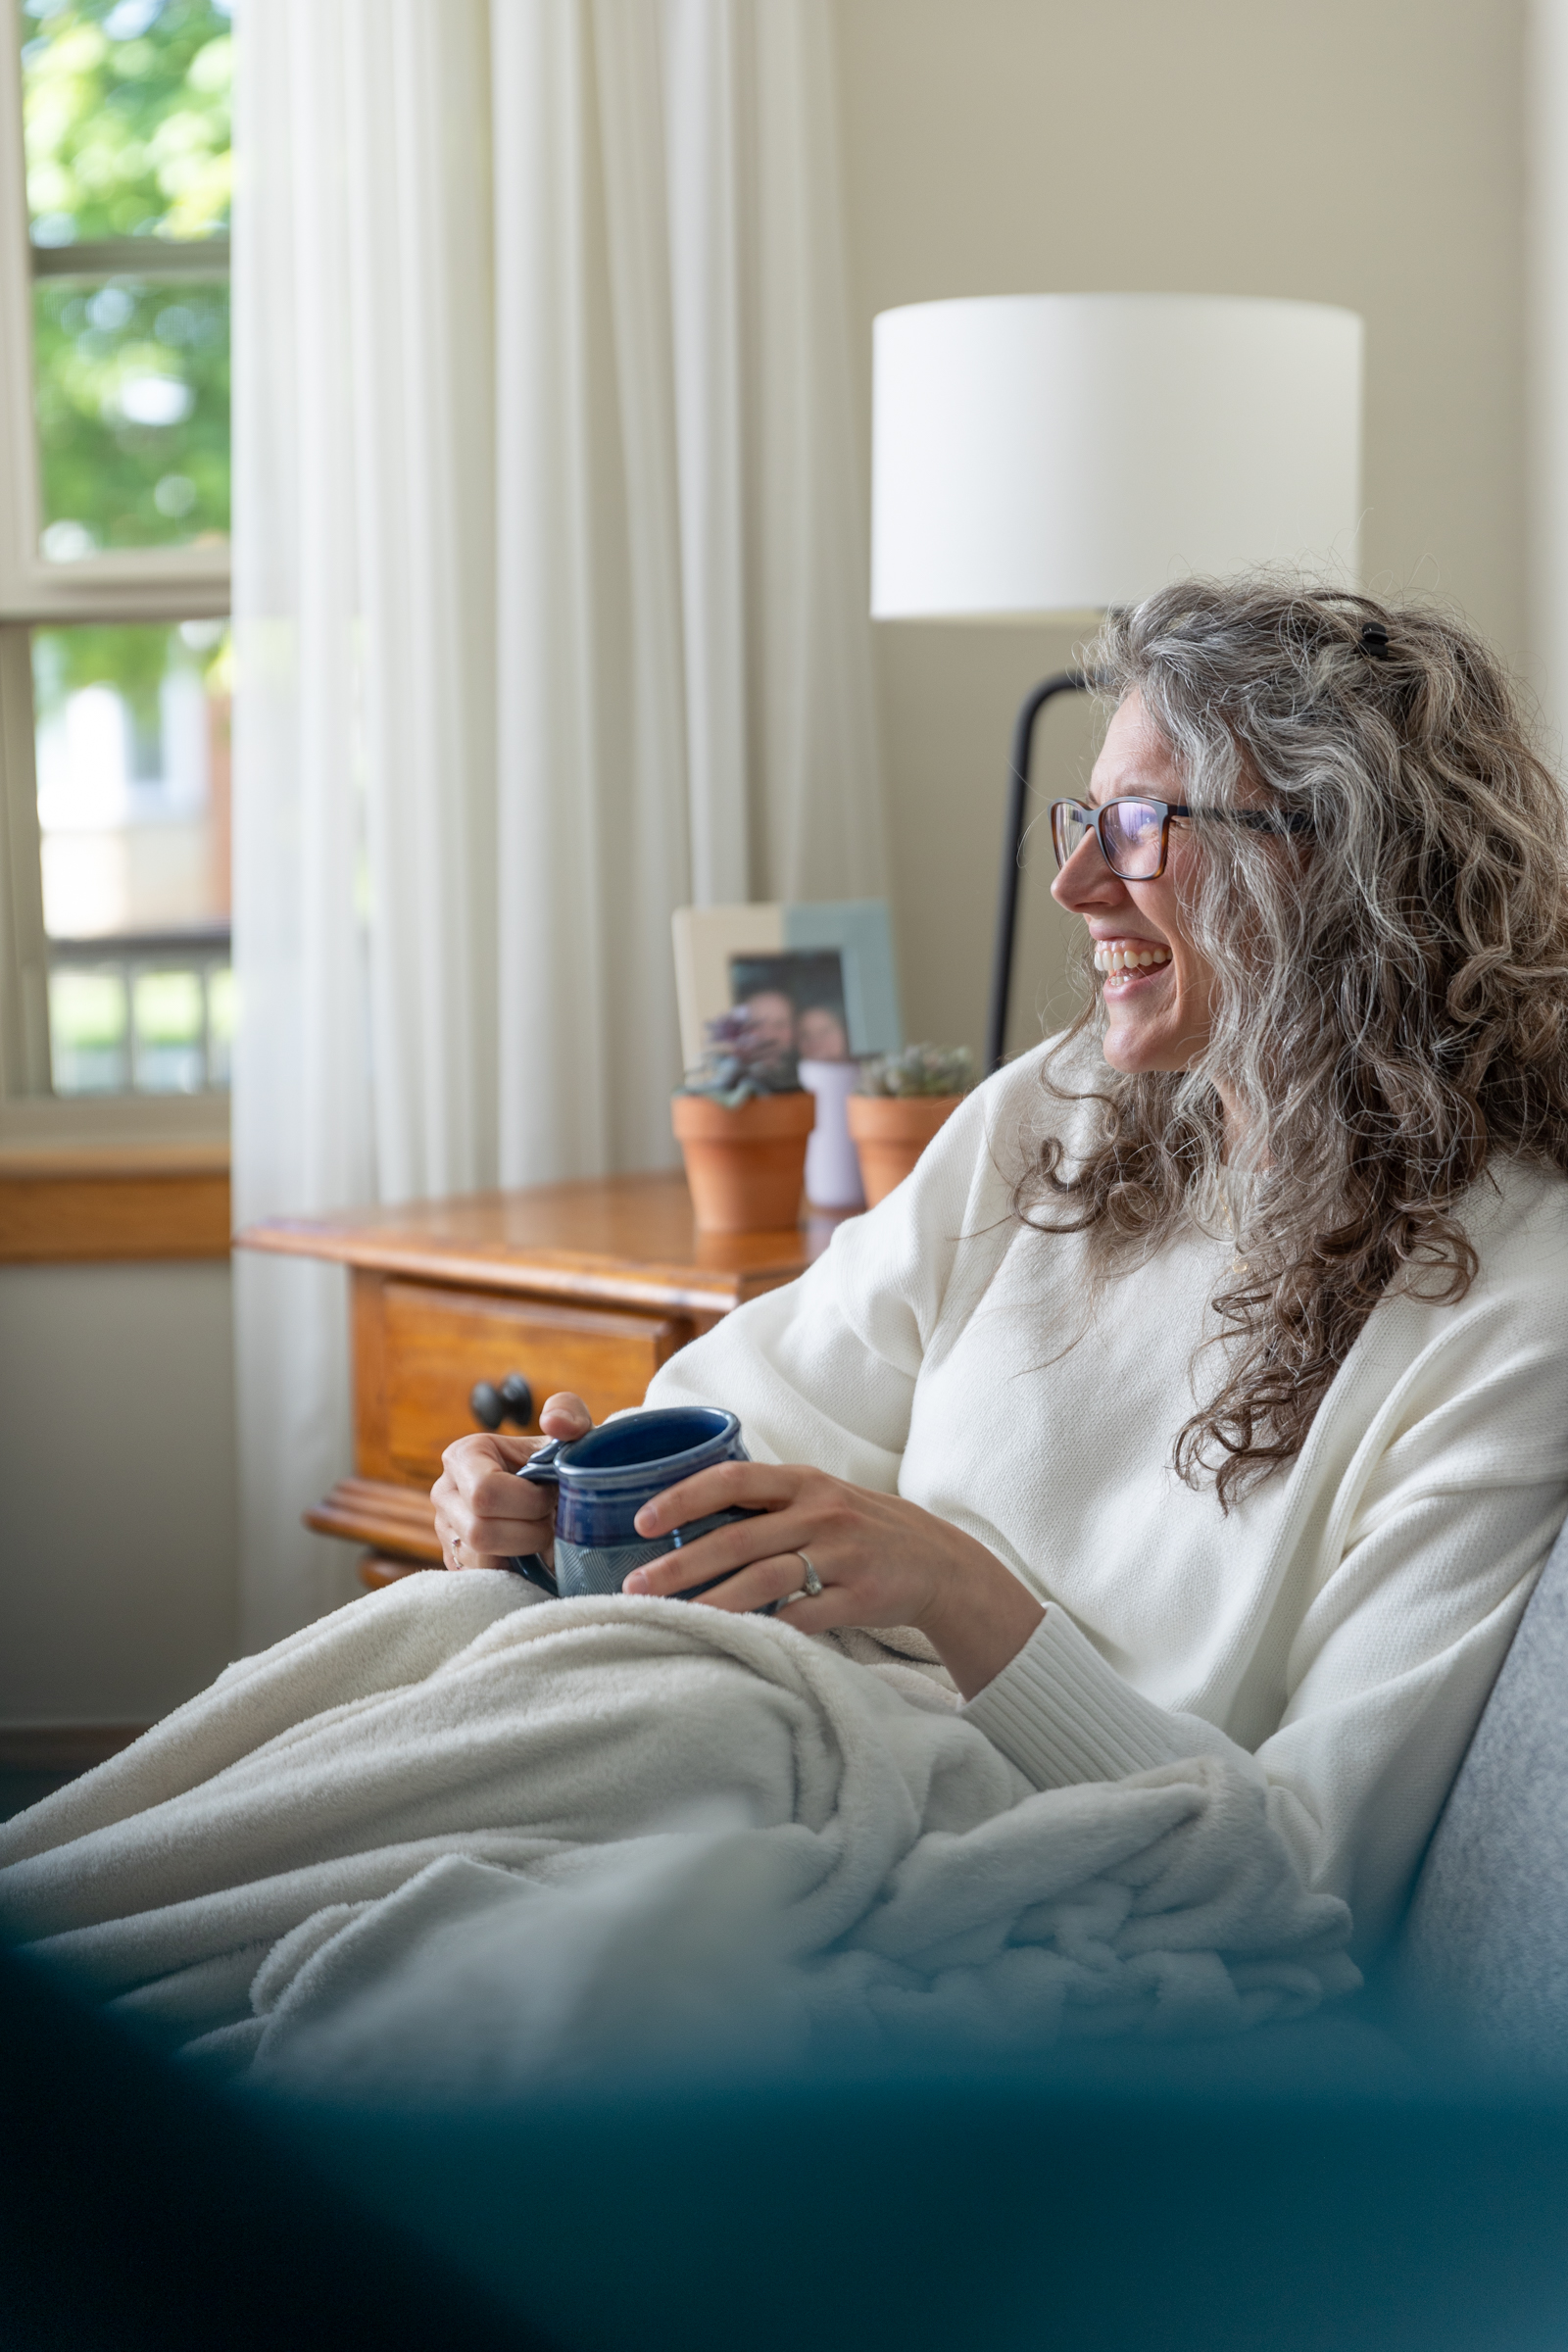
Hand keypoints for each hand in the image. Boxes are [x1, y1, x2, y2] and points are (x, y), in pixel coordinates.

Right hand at [432, 1391, 592, 1571]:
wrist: (559, 1496)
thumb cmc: (560, 1463)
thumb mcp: (572, 1432)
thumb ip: (569, 1413)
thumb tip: (555, 1423)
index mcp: (463, 1456)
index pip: (485, 1493)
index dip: (528, 1502)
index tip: (552, 1494)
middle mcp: (444, 1494)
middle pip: (480, 1532)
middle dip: (529, 1531)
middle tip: (551, 1519)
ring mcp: (446, 1531)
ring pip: (481, 1561)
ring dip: (524, 1552)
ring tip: (542, 1532)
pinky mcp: (456, 1563)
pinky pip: (483, 1581)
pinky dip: (515, 1571)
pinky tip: (531, 1552)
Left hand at [621, 1460, 1043, 1700]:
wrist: (938, 1561)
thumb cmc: (860, 1529)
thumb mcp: (818, 1499)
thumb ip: (764, 1502)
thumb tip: (686, 1516)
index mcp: (803, 1482)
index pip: (732, 1480)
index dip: (683, 1498)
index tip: (641, 1522)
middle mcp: (821, 1513)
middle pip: (737, 1539)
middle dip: (680, 1565)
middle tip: (635, 1587)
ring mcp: (844, 1555)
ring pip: (764, 1580)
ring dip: (712, 1603)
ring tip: (672, 1620)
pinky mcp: (861, 1596)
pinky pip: (804, 1616)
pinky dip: (767, 1628)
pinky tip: (734, 1640)